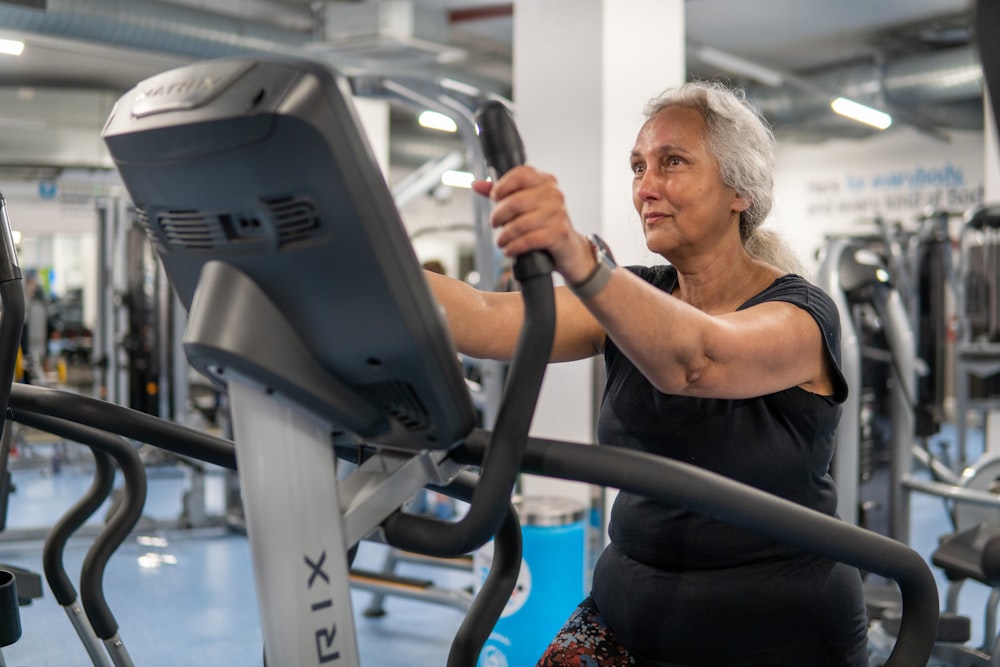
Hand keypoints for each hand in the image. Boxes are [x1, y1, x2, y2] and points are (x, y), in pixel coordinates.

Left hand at [473, 166, 595, 283]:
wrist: (569, 248)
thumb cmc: (544, 224)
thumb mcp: (525, 206)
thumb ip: (502, 194)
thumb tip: (477, 185)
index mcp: (546, 182)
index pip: (521, 174)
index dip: (503, 185)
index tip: (494, 197)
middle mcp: (554, 195)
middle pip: (516, 201)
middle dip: (499, 215)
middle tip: (494, 223)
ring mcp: (558, 214)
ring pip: (520, 223)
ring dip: (505, 235)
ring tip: (501, 241)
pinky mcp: (559, 233)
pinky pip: (529, 239)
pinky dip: (514, 246)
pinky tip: (509, 249)